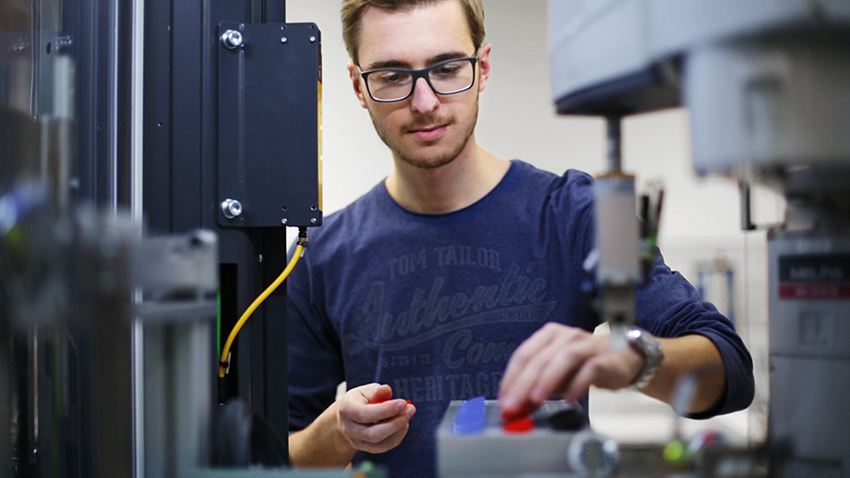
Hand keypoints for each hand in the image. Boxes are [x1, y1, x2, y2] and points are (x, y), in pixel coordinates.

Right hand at [336, 383, 415, 453]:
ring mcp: (357, 441)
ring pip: (381, 443)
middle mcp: (349, 429)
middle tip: (410, 409)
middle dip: (396, 423)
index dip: (386, 410)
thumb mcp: (365, 390)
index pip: (365, 414)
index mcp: (347, 410)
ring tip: (408, 414)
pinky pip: (384, 447)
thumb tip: (387, 390)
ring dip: (399, 430)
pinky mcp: (366, 448)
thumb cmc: (360, 400)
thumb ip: (376, 391)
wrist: (349, 416)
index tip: (403, 403)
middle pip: (373, 434)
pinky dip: (398, 436)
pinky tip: (403, 424)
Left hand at [498, 323, 644, 415]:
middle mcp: (566, 336)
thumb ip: (537, 387)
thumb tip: (517, 406)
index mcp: (549, 336)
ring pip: (563, 358)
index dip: (511, 378)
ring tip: (536, 399)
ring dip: (547, 380)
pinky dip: (577, 385)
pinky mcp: (605, 357)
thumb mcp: (557, 375)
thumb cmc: (585, 365)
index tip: (504, 399)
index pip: (523, 354)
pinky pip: (589, 369)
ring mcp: (586, 344)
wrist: (624, 359)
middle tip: (514, 404)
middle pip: (540, 358)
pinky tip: (569, 399)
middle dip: (523, 383)